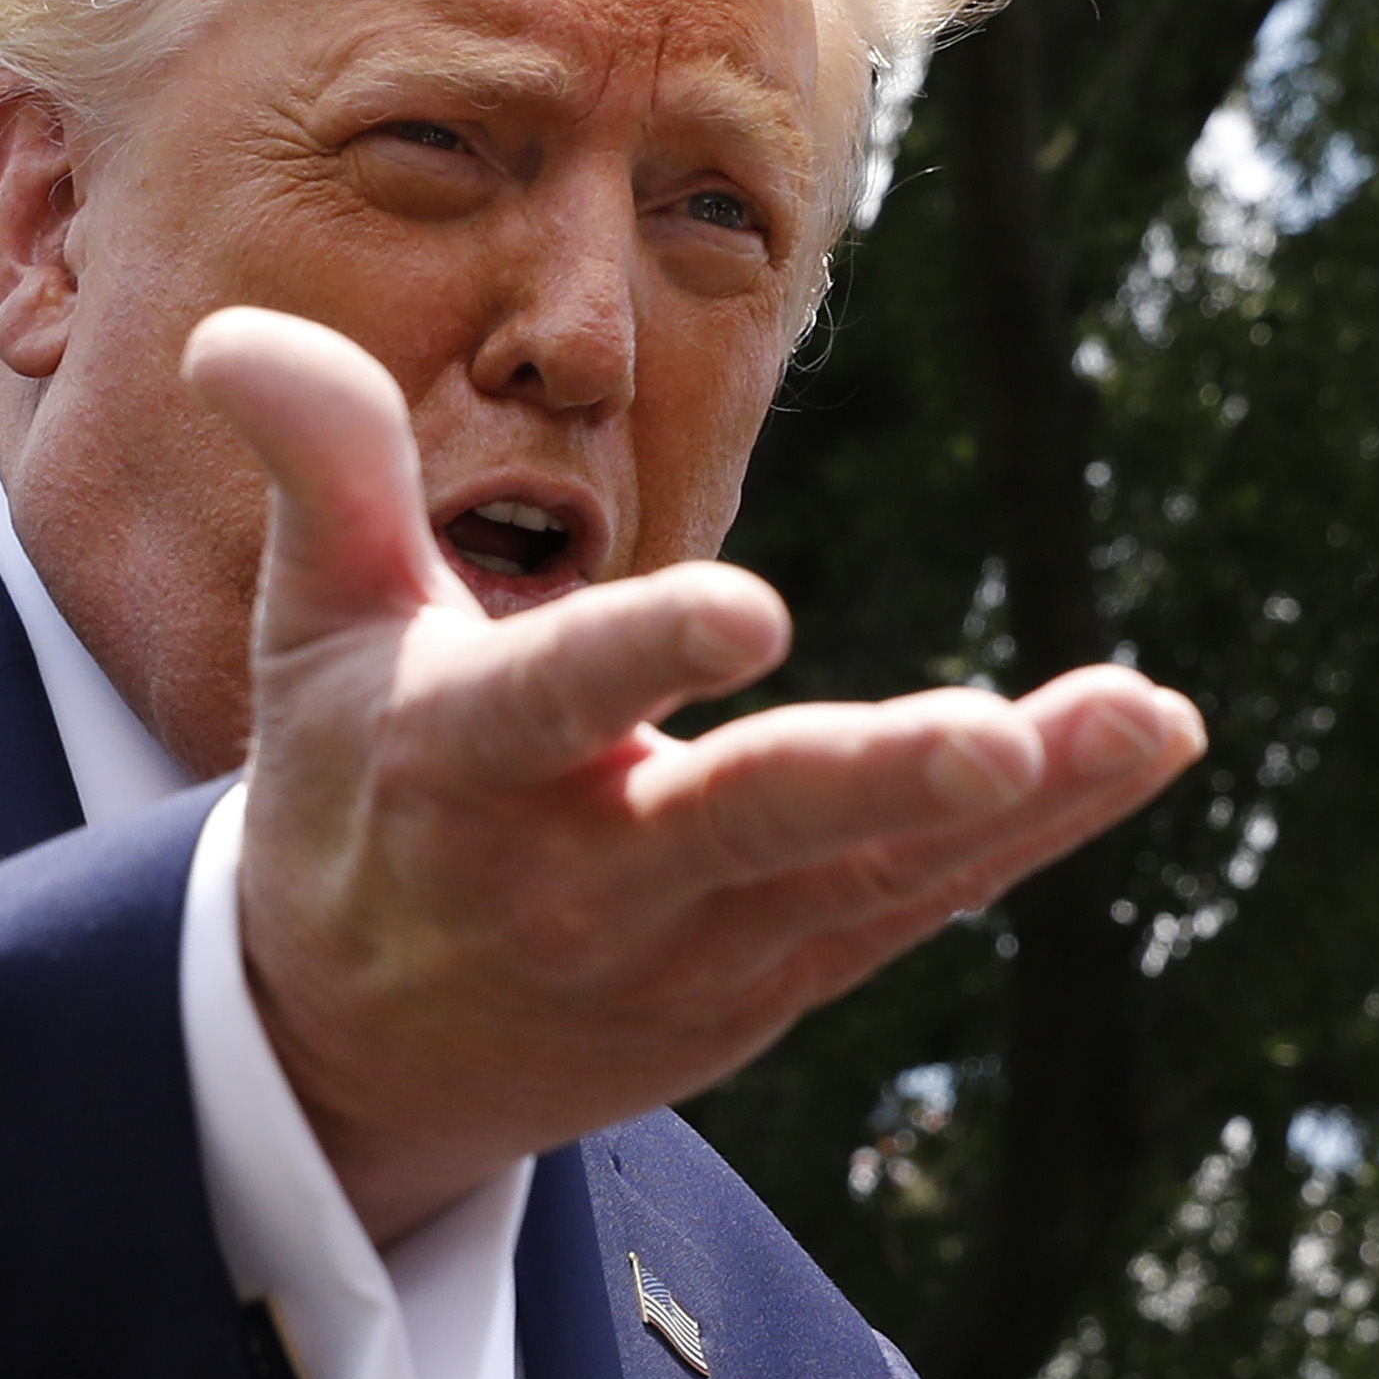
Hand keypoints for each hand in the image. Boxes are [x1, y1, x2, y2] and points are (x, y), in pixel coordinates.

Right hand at [183, 306, 1206, 1243]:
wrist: (357, 1050)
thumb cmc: (349, 790)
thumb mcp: (317, 630)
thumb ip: (319, 470)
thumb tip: (239, 328)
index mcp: (452, 770)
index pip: (545, 706)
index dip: (640, 660)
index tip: (752, 610)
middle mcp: (577, 877)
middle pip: (737, 828)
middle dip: (867, 785)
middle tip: (994, 741)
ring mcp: (688, 949)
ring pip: (860, 880)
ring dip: (1010, 812)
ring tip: (1135, 722)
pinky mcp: (771, 984)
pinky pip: (913, 909)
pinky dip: (1032, 838)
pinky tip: (1140, 745)